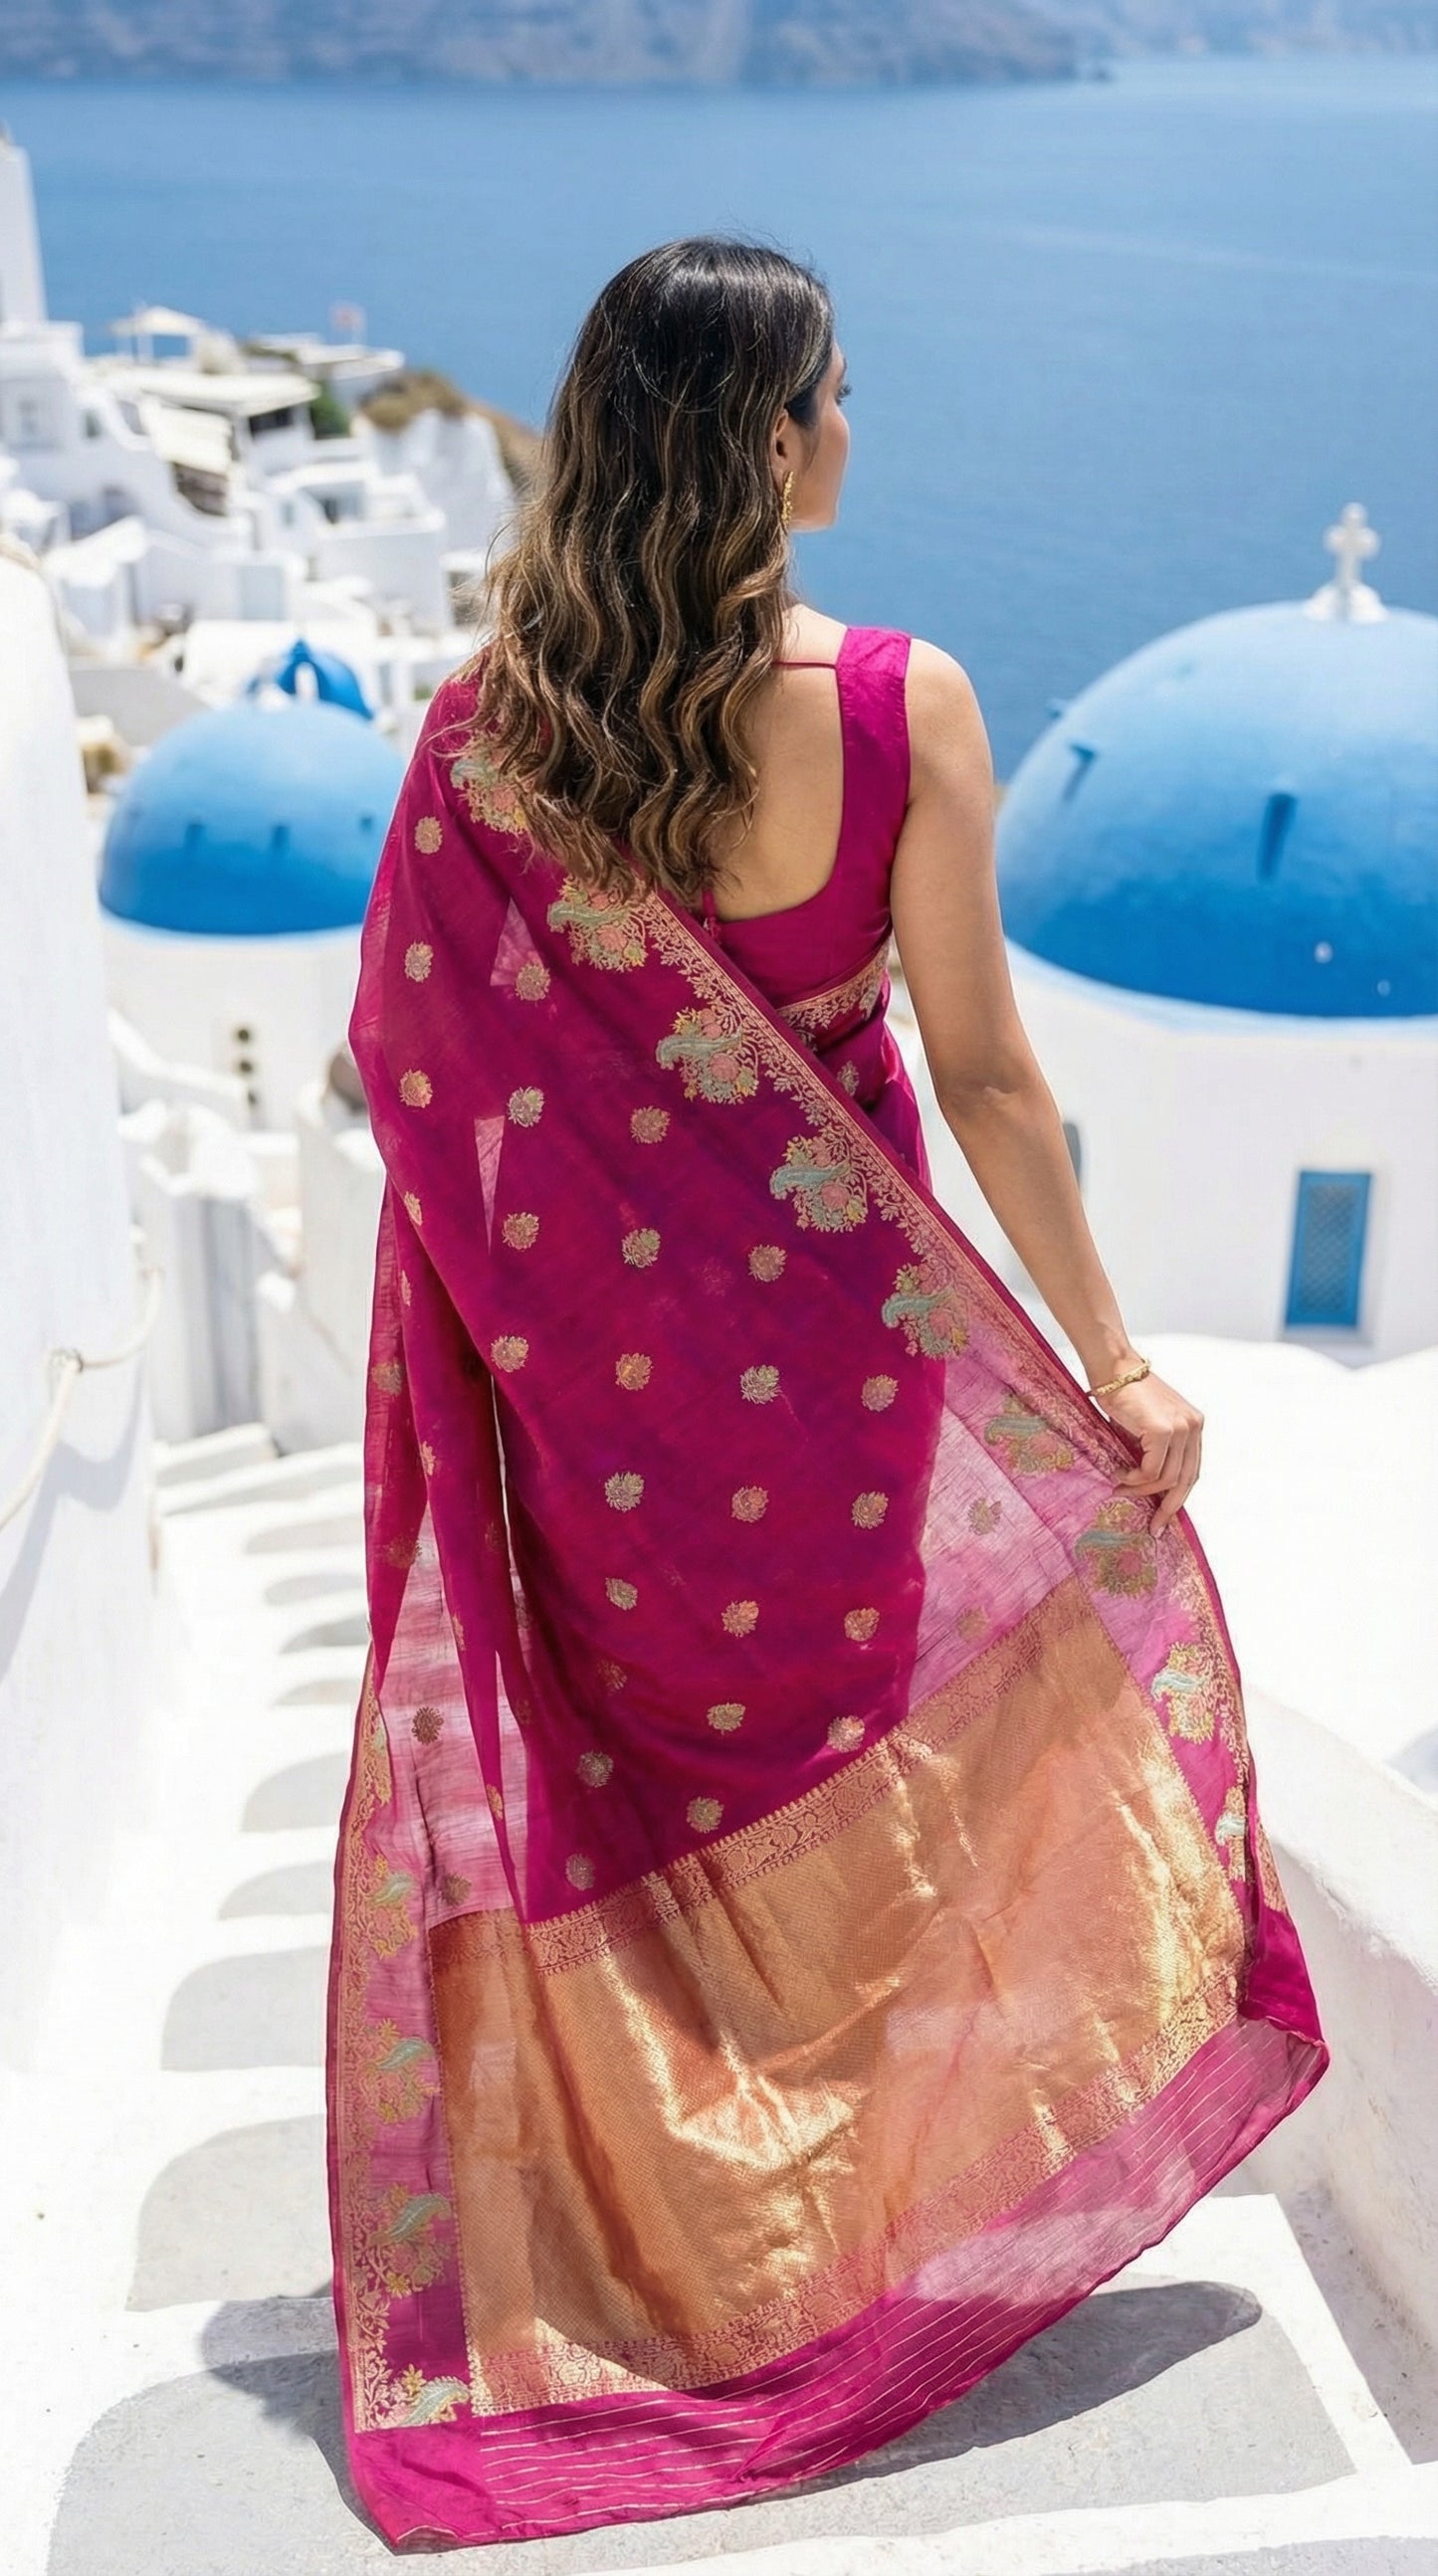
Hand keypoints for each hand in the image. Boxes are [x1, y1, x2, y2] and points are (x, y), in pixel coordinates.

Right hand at [1098, 1370, 1203, 1535]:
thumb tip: (1146, 1487)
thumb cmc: (1122, 1395)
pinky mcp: (1164, 1430)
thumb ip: (1153, 1451)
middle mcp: (1193, 1426)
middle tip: (1155, 1527)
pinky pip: (1152, 1470)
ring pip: (1167, 1478)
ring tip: (1120, 1488)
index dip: (1179, 1497)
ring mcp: (1181, 1427)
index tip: (1164, 1517)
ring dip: (1141, 1490)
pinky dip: (1135, 1479)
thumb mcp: (1145, 1426)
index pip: (1191, 1470)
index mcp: (1193, 1425)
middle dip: (1169, 1507)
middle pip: (1186, 1479)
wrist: (1112, 1369)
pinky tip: (1120, 1474)